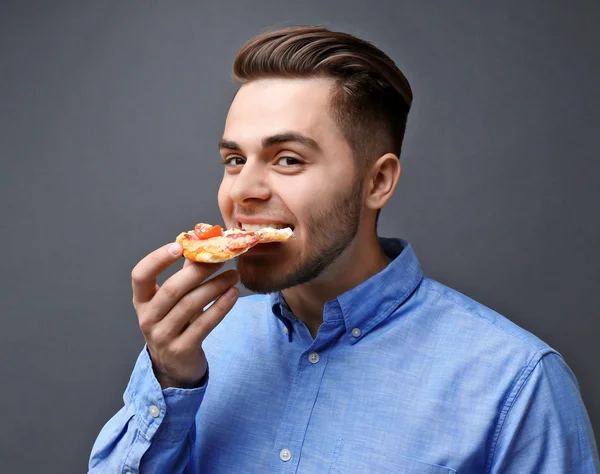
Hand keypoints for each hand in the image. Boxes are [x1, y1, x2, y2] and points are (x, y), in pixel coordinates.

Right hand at [131, 242, 238, 388]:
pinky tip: (234, 294)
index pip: (140, 275)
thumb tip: (204, 244)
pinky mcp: (182, 349)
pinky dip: (221, 307)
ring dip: (215, 286)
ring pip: (191, 305)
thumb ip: (185, 274)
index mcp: (142, 301)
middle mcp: (148, 318)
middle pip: (172, 289)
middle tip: (221, 258)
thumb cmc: (176, 324)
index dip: (157, 259)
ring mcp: (163, 336)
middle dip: (199, 271)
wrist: (175, 367)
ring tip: (234, 275)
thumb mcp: (173, 301)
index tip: (179, 246)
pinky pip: (204, 324)